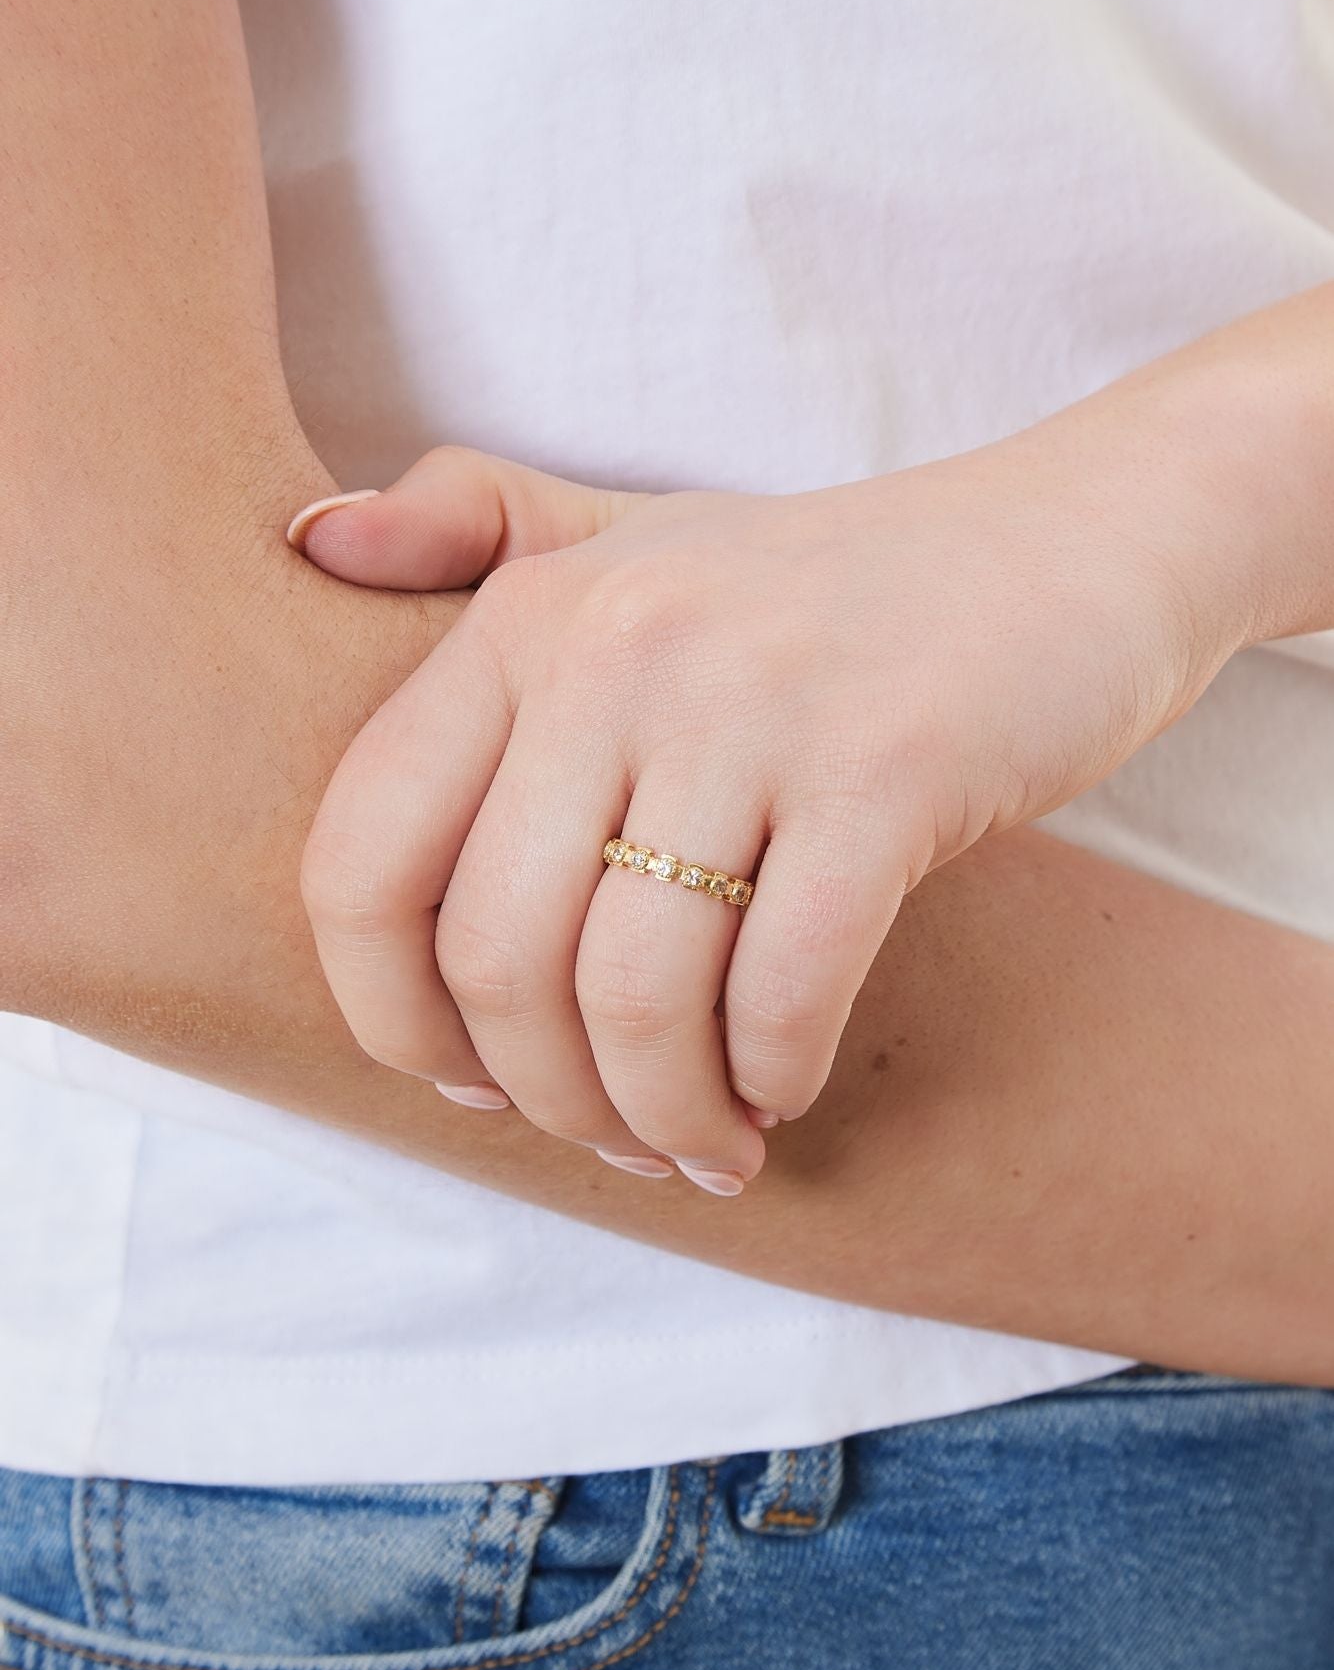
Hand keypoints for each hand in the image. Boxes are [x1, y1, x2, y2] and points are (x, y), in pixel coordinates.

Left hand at [294, 407, 1252, 1195]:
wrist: (1073, 547)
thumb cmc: (834, 588)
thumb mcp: (642, 535)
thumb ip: (473, 530)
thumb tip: (307, 539)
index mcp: (527, 616)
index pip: (362, 861)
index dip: (389, 1016)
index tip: (466, 1079)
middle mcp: (617, 646)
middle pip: (496, 961)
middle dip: (547, 1096)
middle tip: (616, 1134)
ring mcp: (752, 704)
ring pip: (634, 997)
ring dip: (661, 1112)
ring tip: (703, 1139)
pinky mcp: (888, 769)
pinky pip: (781, 990)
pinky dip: (770, 1077)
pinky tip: (781, 1090)